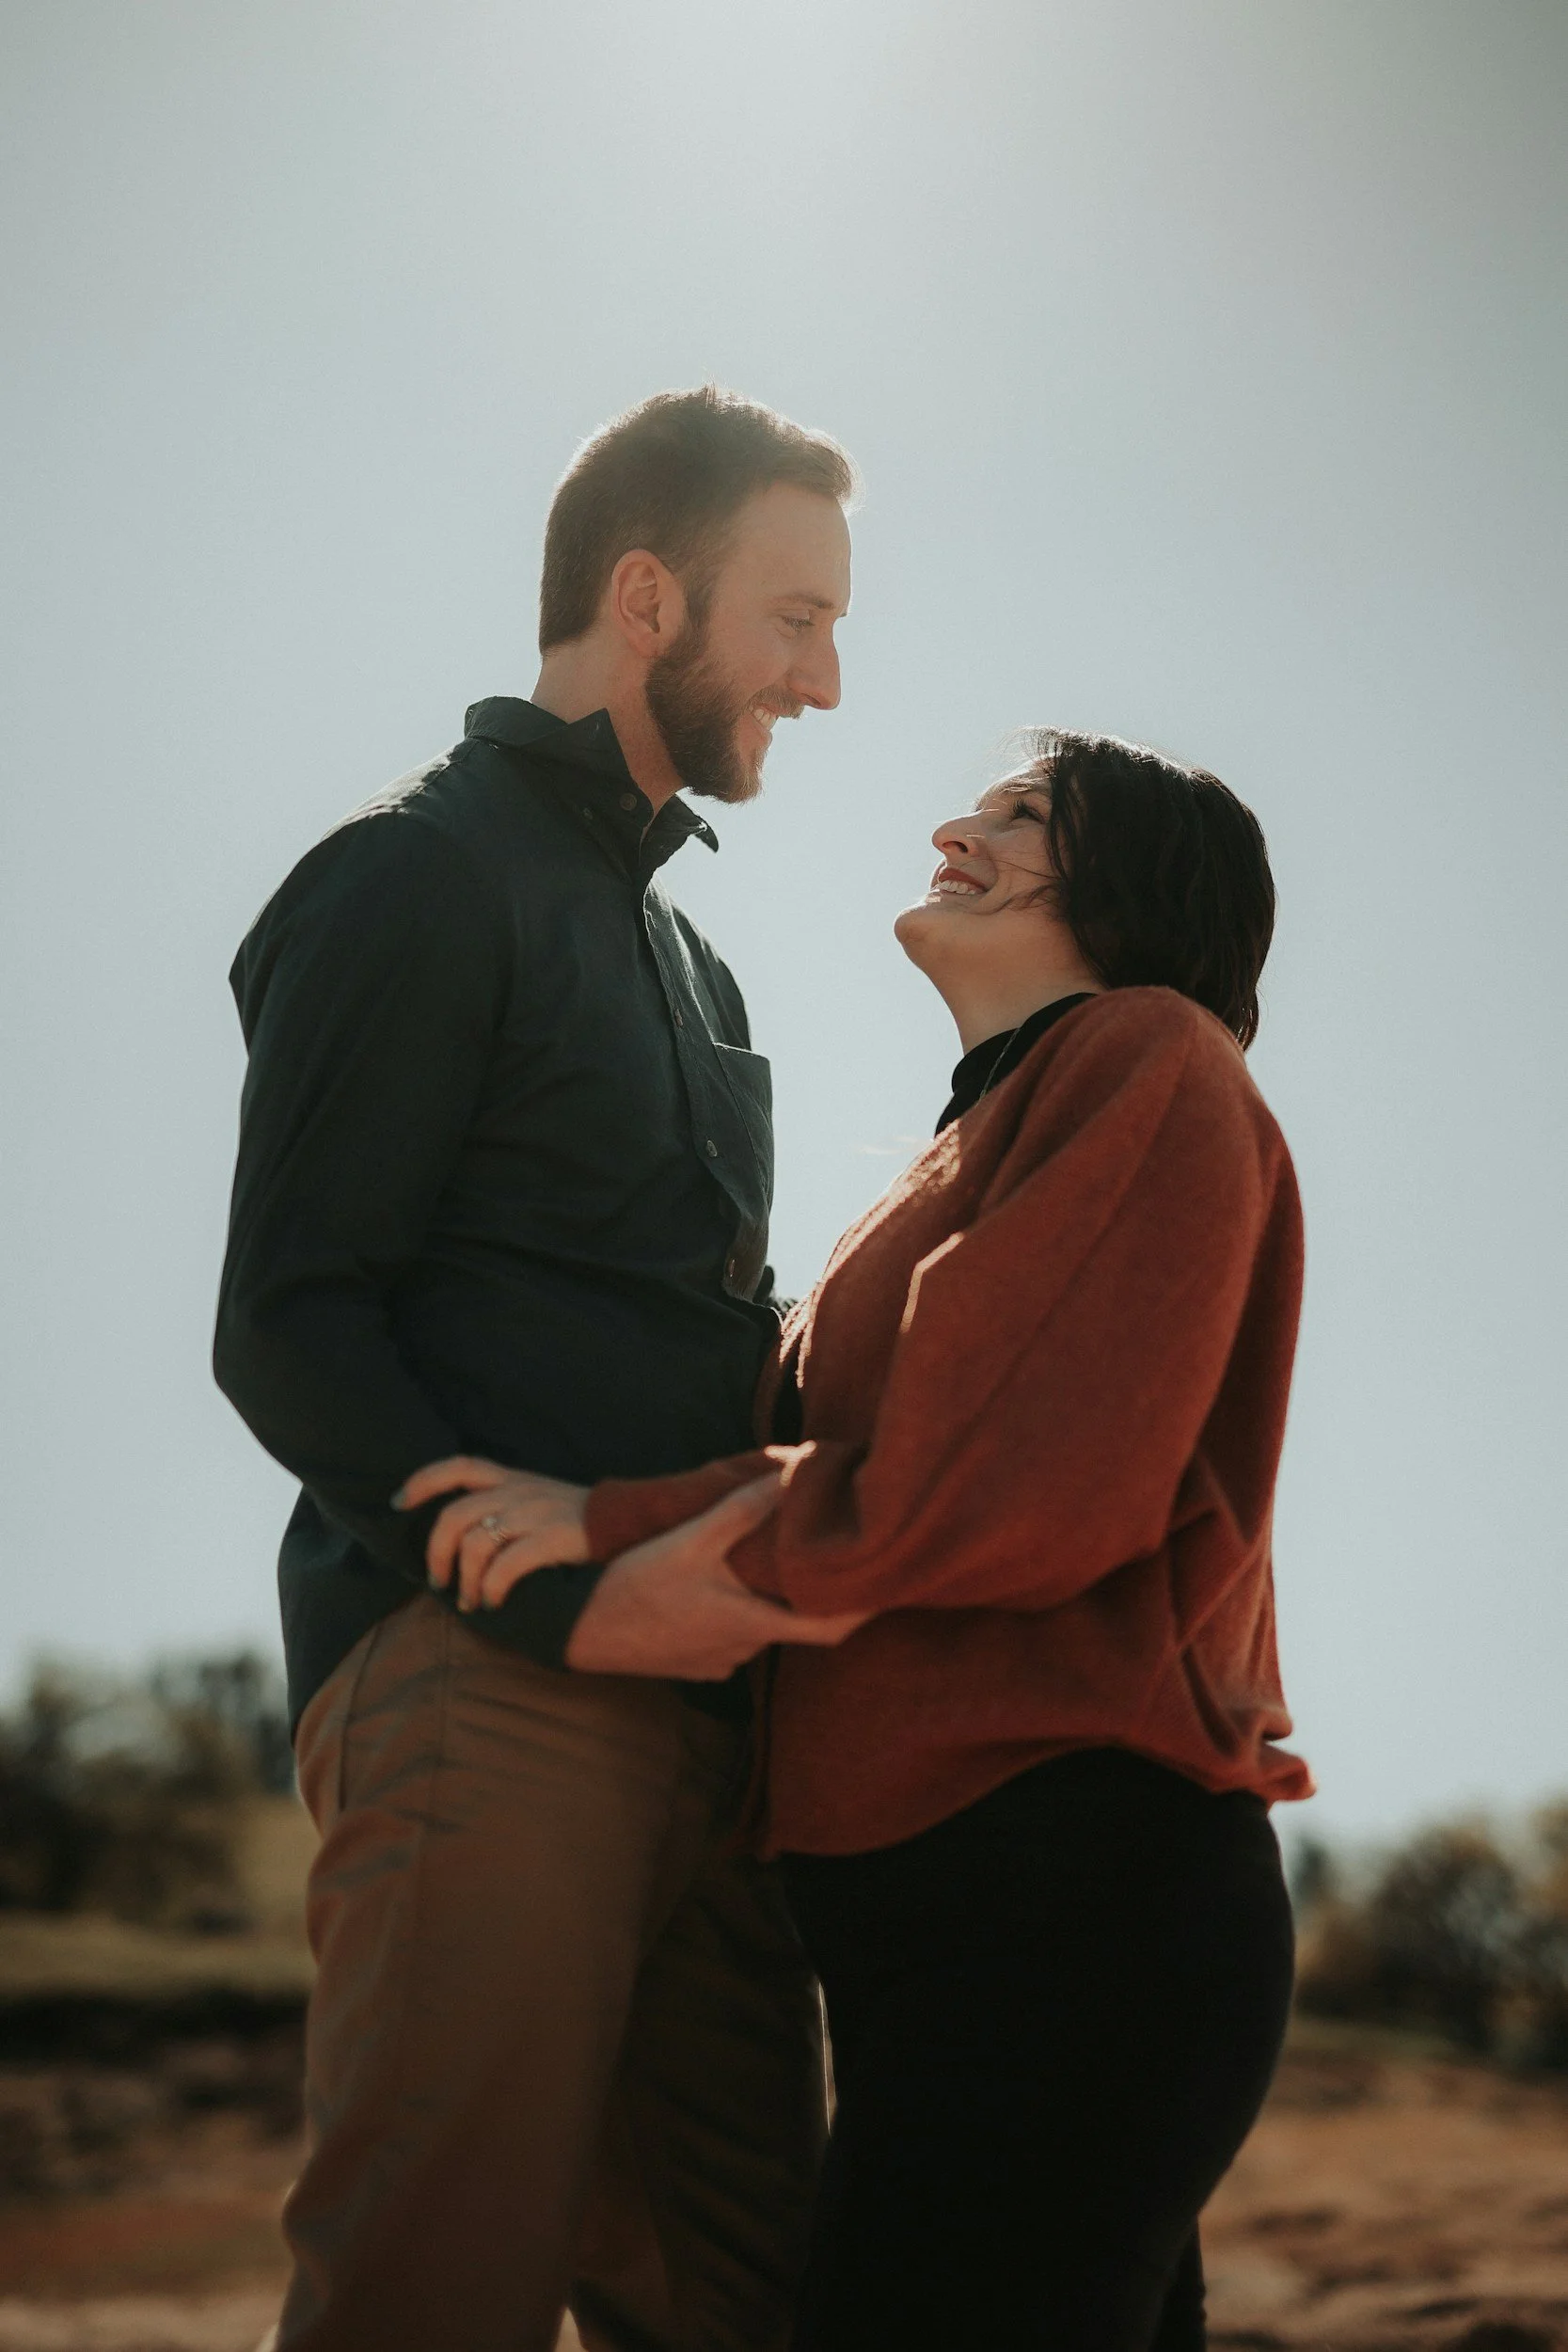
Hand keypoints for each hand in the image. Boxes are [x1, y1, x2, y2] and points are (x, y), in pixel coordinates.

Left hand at [396, 1455, 590, 1611]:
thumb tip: (465, 1538)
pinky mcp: (554, 1538)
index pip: (460, 1467)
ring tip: (472, 1601)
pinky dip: (493, 1588)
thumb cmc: (582, 1520)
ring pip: (476, 1543)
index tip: (400, 1502)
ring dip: (465, 1580)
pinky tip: (496, 1601)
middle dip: (437, 1554)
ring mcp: (535, 1513)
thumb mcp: (541, 1499)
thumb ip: (508, 1506)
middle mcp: (519, 1491)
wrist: (632, 1521)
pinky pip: (506, 1565)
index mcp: (514, 1479)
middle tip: (439, 1581)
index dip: (424, 1481)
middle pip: (455, 1516)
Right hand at [565, 1474, 869, 1678]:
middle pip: (794, 1624)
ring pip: (761, 1629)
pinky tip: (728, 1588)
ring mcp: (718, 1662)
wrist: (579, 1627)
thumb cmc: (636, 1584)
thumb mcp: (688, 1540)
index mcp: (750, 1622)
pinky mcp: (695, 1666)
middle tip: (831, 1559)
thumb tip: (789, 1476)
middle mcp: (743, 1649)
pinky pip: (733, 1639)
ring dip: (771, 1603)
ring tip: (778, 1565)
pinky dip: (741, 1615)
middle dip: (812, 1594)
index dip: (865, 1611)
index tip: (891, 1586)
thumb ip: (739, 1511)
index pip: (830, 1628)